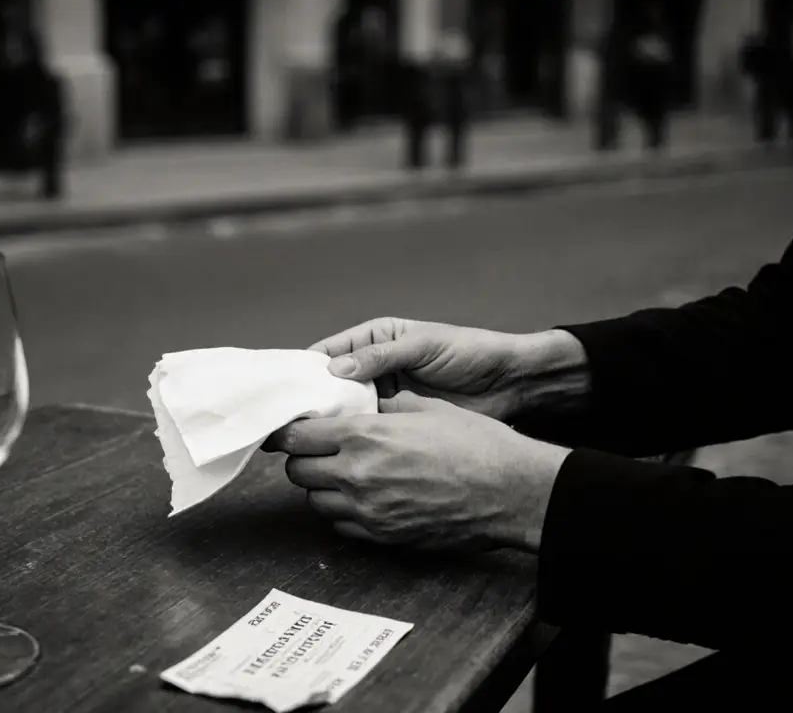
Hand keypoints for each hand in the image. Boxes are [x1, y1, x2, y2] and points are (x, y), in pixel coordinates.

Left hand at [262, 391, 570, 551]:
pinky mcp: (382, 536)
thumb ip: (384, 409)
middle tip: (317, 451)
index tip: (285, 430)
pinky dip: (342, 512)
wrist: (509, 491)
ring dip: (321, 487)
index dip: (286, 432)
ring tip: (342, 474)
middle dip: (301, 459)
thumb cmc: (475, 445)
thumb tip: (364, 409)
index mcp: (364, 436)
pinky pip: (341, 526)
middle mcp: (357, 475)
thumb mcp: (426, 408)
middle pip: (296, 471)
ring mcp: (368, 511)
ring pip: (315, 502)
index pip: (297, 436)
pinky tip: (362, 498)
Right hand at [309, 317, 588, 422]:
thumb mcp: (423, 346)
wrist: (509, 383)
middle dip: (310, 403)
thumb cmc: (469, 352)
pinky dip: (352, 441)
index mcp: (373, 340)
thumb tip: (334, 368)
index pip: (327, 354)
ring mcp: (382, 398)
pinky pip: (366, 432)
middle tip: (286, 423)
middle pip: (328, 387)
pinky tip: (338, 453)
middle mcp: (371, 368)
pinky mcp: (396, 424)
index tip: (283, 389)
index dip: (304, 371)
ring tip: (303, 442)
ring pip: (343, 412)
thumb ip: (381, 356)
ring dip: (328, 425)